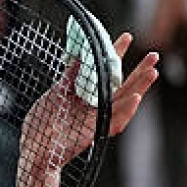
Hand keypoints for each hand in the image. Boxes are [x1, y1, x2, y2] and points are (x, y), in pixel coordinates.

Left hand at [21, 33, 159, 177]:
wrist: (33, 150)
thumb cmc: (40, 124)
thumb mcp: (54, 94)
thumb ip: (69, 78)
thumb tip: (80, 57)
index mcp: (86, 95)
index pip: (105, 72)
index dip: (116, 55)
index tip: (126, 37)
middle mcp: (95, 106)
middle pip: (122, 86)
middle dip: (139, 70)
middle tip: (154, 54)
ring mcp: (97, 119)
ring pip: (125, 102)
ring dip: (140, 87)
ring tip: (153, 72)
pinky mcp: (96, 132)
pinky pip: (115, 120)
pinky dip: (126, 109)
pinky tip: (137, 97)